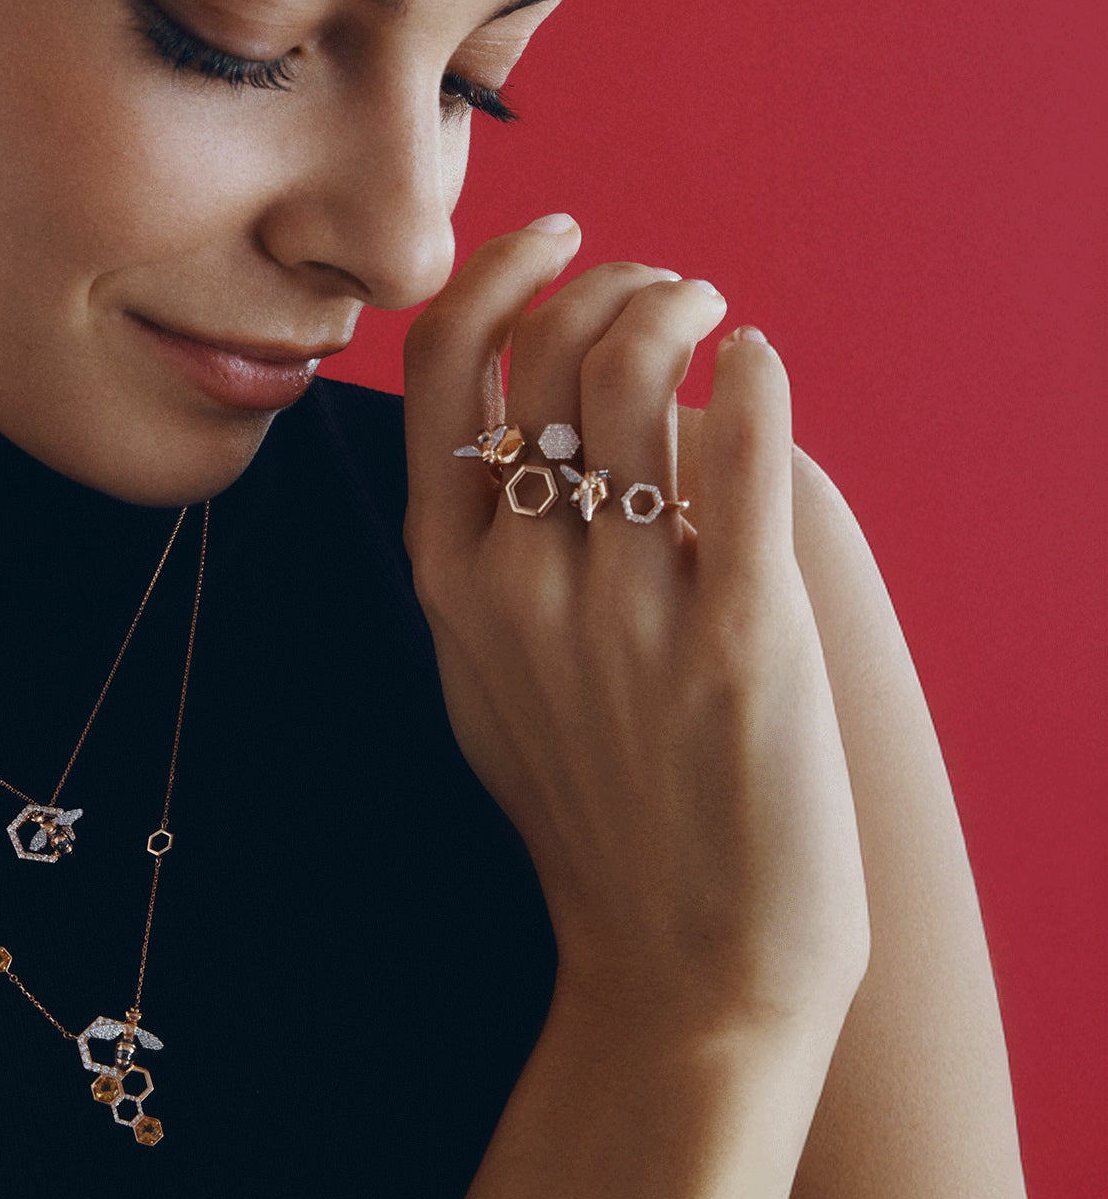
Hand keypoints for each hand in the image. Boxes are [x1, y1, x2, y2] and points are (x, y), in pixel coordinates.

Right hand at [402, 217, 869, 1041]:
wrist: (679, 963)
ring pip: (637, 376)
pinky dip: (753, 376)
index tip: (561, 236)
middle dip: (612, 280)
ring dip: (682, 309)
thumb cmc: (587, 808)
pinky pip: (744, 453)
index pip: (440, 364)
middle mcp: (517, 578)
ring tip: (714, 319)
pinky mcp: (738, 639)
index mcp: (444, 574)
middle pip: (549, 346)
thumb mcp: (478, 676)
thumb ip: (471, 556)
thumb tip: (507, 432)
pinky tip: (758, 364)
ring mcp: (622, 610)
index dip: (499, 272)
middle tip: (666, 290)